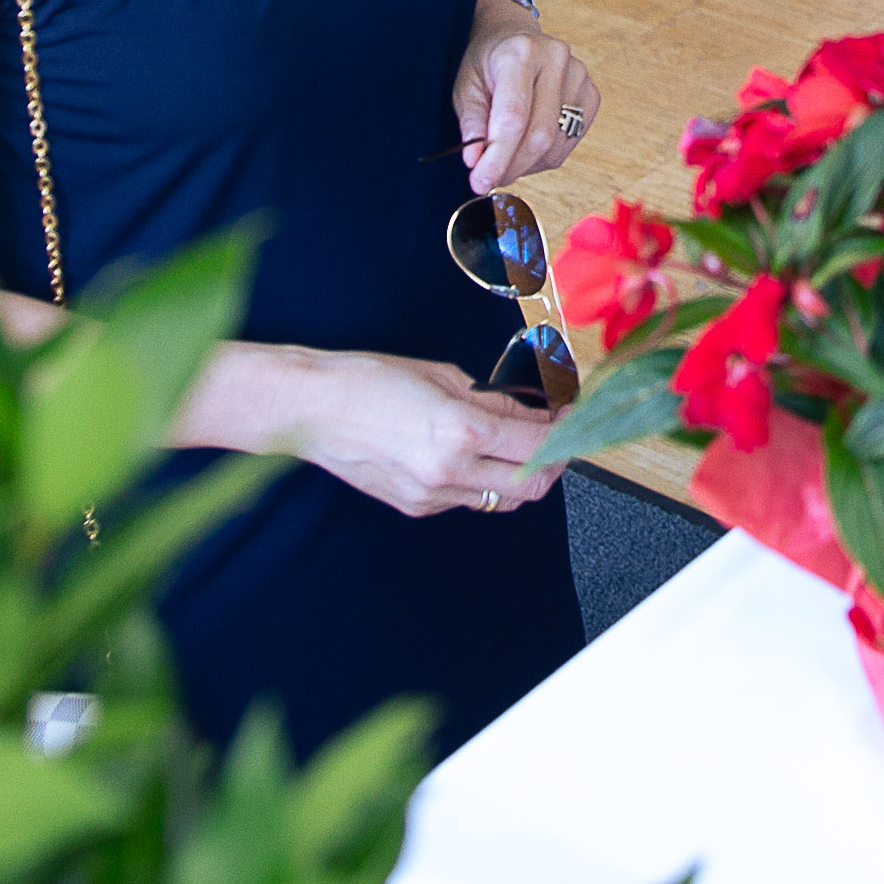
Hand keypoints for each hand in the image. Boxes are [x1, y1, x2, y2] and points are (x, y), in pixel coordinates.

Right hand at [275, 348, 564, 516]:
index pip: (537, 445)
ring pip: (501, 498)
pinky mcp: (416, 507)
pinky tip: (472, 456)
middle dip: (553, 464)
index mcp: (463, 431)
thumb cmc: (371, 380)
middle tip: (556, 439)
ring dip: (519, 475)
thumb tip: (532, 412)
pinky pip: (467, 499)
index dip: (564, 431)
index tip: (571, 416)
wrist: (313, 408)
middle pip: (531, 487)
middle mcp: (451, 471)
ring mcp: (432, 495)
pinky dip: (481, 481)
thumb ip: (494, 400)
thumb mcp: (444, 376)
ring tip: (517, 446)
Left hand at [452, 0, 600, 185]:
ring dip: (527, 163)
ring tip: (507, 154)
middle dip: (512, 166)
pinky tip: (528, 142)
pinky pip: (570, 142)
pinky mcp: (592, 94)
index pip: (513, 117)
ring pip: (556, 145)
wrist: (514, 36)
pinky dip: (546, 155)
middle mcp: (556, 60)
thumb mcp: (465, 86)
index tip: (480, 183)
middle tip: (490, 178)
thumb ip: (471, 122)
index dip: (497, 157)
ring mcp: (580, 75)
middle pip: (539, 135)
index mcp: (520, 53)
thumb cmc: (487, 62)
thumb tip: (477, 161)